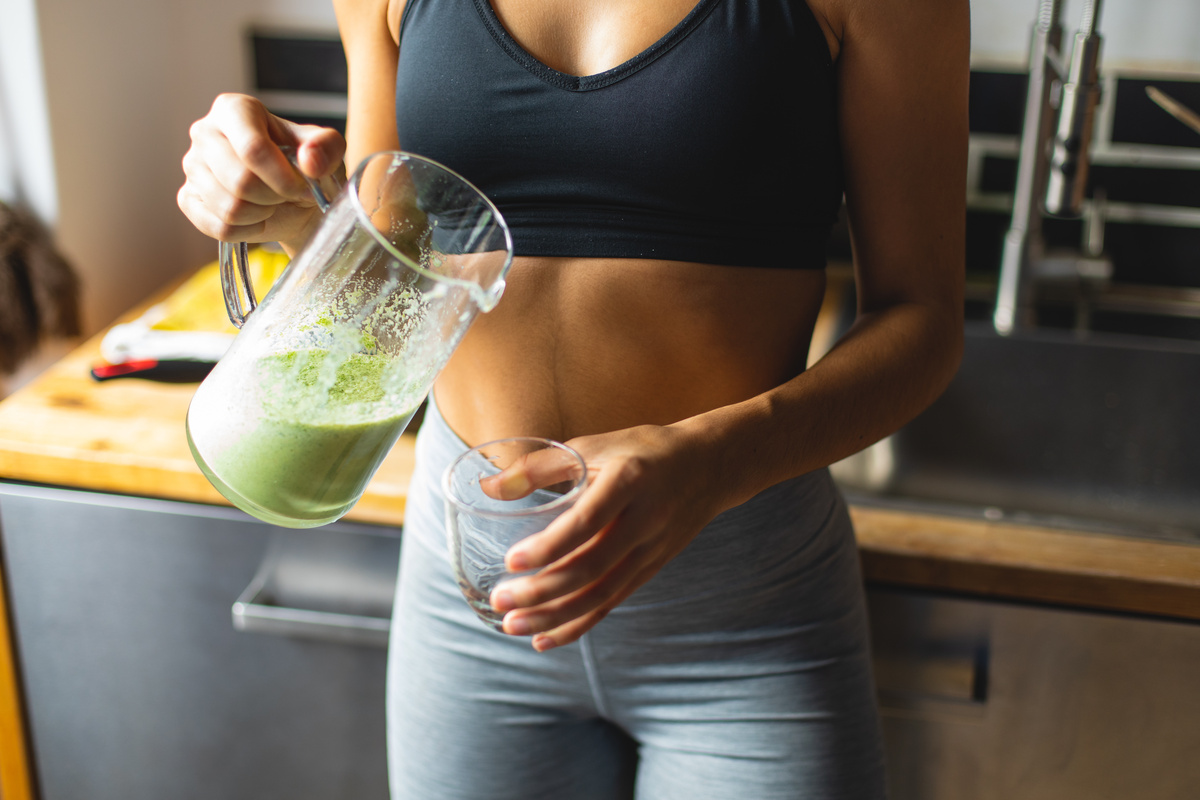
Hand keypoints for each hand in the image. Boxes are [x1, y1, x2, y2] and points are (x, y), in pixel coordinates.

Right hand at [177, 93, 345, 253]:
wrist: (294, 198)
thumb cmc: (305, 167)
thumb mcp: (328, 150)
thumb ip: (327, 147)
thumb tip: (310, 160)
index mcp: (235, 110)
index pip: (253, 148)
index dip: (283, 178)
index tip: (302, 188)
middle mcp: (205, 132)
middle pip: (240, 181)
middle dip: (274, 197)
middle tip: (287, 194)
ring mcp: (192, 166)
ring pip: (229, 207)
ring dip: (261, 214)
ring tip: (271, 202)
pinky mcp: (187, 198)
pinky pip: (219, 227)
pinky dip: (246, 230)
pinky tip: (256, 217)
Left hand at [486, 423, 732, 650]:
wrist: (710, 467)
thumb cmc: (643, 450)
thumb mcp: (595, 445)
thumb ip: (540, 466)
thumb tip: (488, 487)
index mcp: (629, 482)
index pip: (586, 522)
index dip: (549, 546)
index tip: (512, 560)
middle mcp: (644, 521)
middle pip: (590, 568)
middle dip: (543, 591)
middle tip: (500, 599)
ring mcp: (650, 551)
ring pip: (600, 595)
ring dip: (554, 616)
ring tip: (513, 625)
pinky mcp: (650, 570)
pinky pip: (611, 603)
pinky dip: (578, 624)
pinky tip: (545, 638)